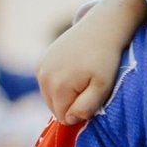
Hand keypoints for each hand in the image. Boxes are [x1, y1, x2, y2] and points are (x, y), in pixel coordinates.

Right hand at [37, 0, 146, 122]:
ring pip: (51, 97)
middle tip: (89, 86)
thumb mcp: (102, 87)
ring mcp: (40, 68)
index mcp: (57, 86)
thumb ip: (86, 107)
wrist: (101, 27)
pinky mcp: (41, 61)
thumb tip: (68, 119)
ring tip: (82, 78)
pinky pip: (48, 84)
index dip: (80, 112)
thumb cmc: (105, 59)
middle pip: (55, 108)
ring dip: (66, 94)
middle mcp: (43, 77)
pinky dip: (60, 83)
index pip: (64, 117)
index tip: (93, 96)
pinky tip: (74, 71)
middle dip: (72, 104)